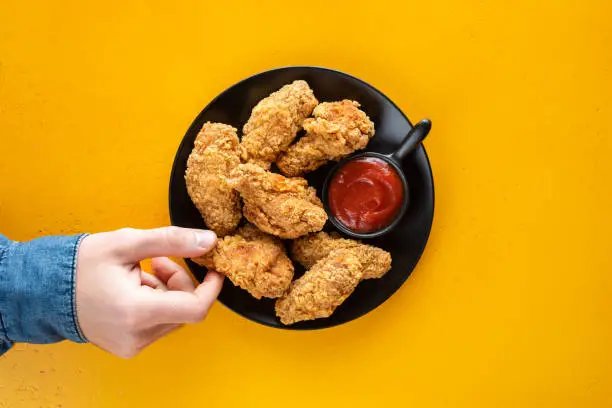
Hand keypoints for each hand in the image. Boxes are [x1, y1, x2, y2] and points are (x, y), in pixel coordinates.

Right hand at [75, 227, 222, 357]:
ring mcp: (132, 345)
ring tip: (139, 273)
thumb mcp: (128, 243)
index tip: (213, 268)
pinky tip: (133, 289)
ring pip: (173, 315)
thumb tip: (208, 241)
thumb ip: (172, 241)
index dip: (211, 287)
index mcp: (137, 312)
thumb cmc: (81, 264)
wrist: (45, 291)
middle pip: (184, 309)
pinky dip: (155, 304)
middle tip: (157, 260)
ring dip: (166, 291)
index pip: (196, 308)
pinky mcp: (128, 347)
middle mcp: (137, 335)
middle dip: (179, 280)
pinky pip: (158, 323)